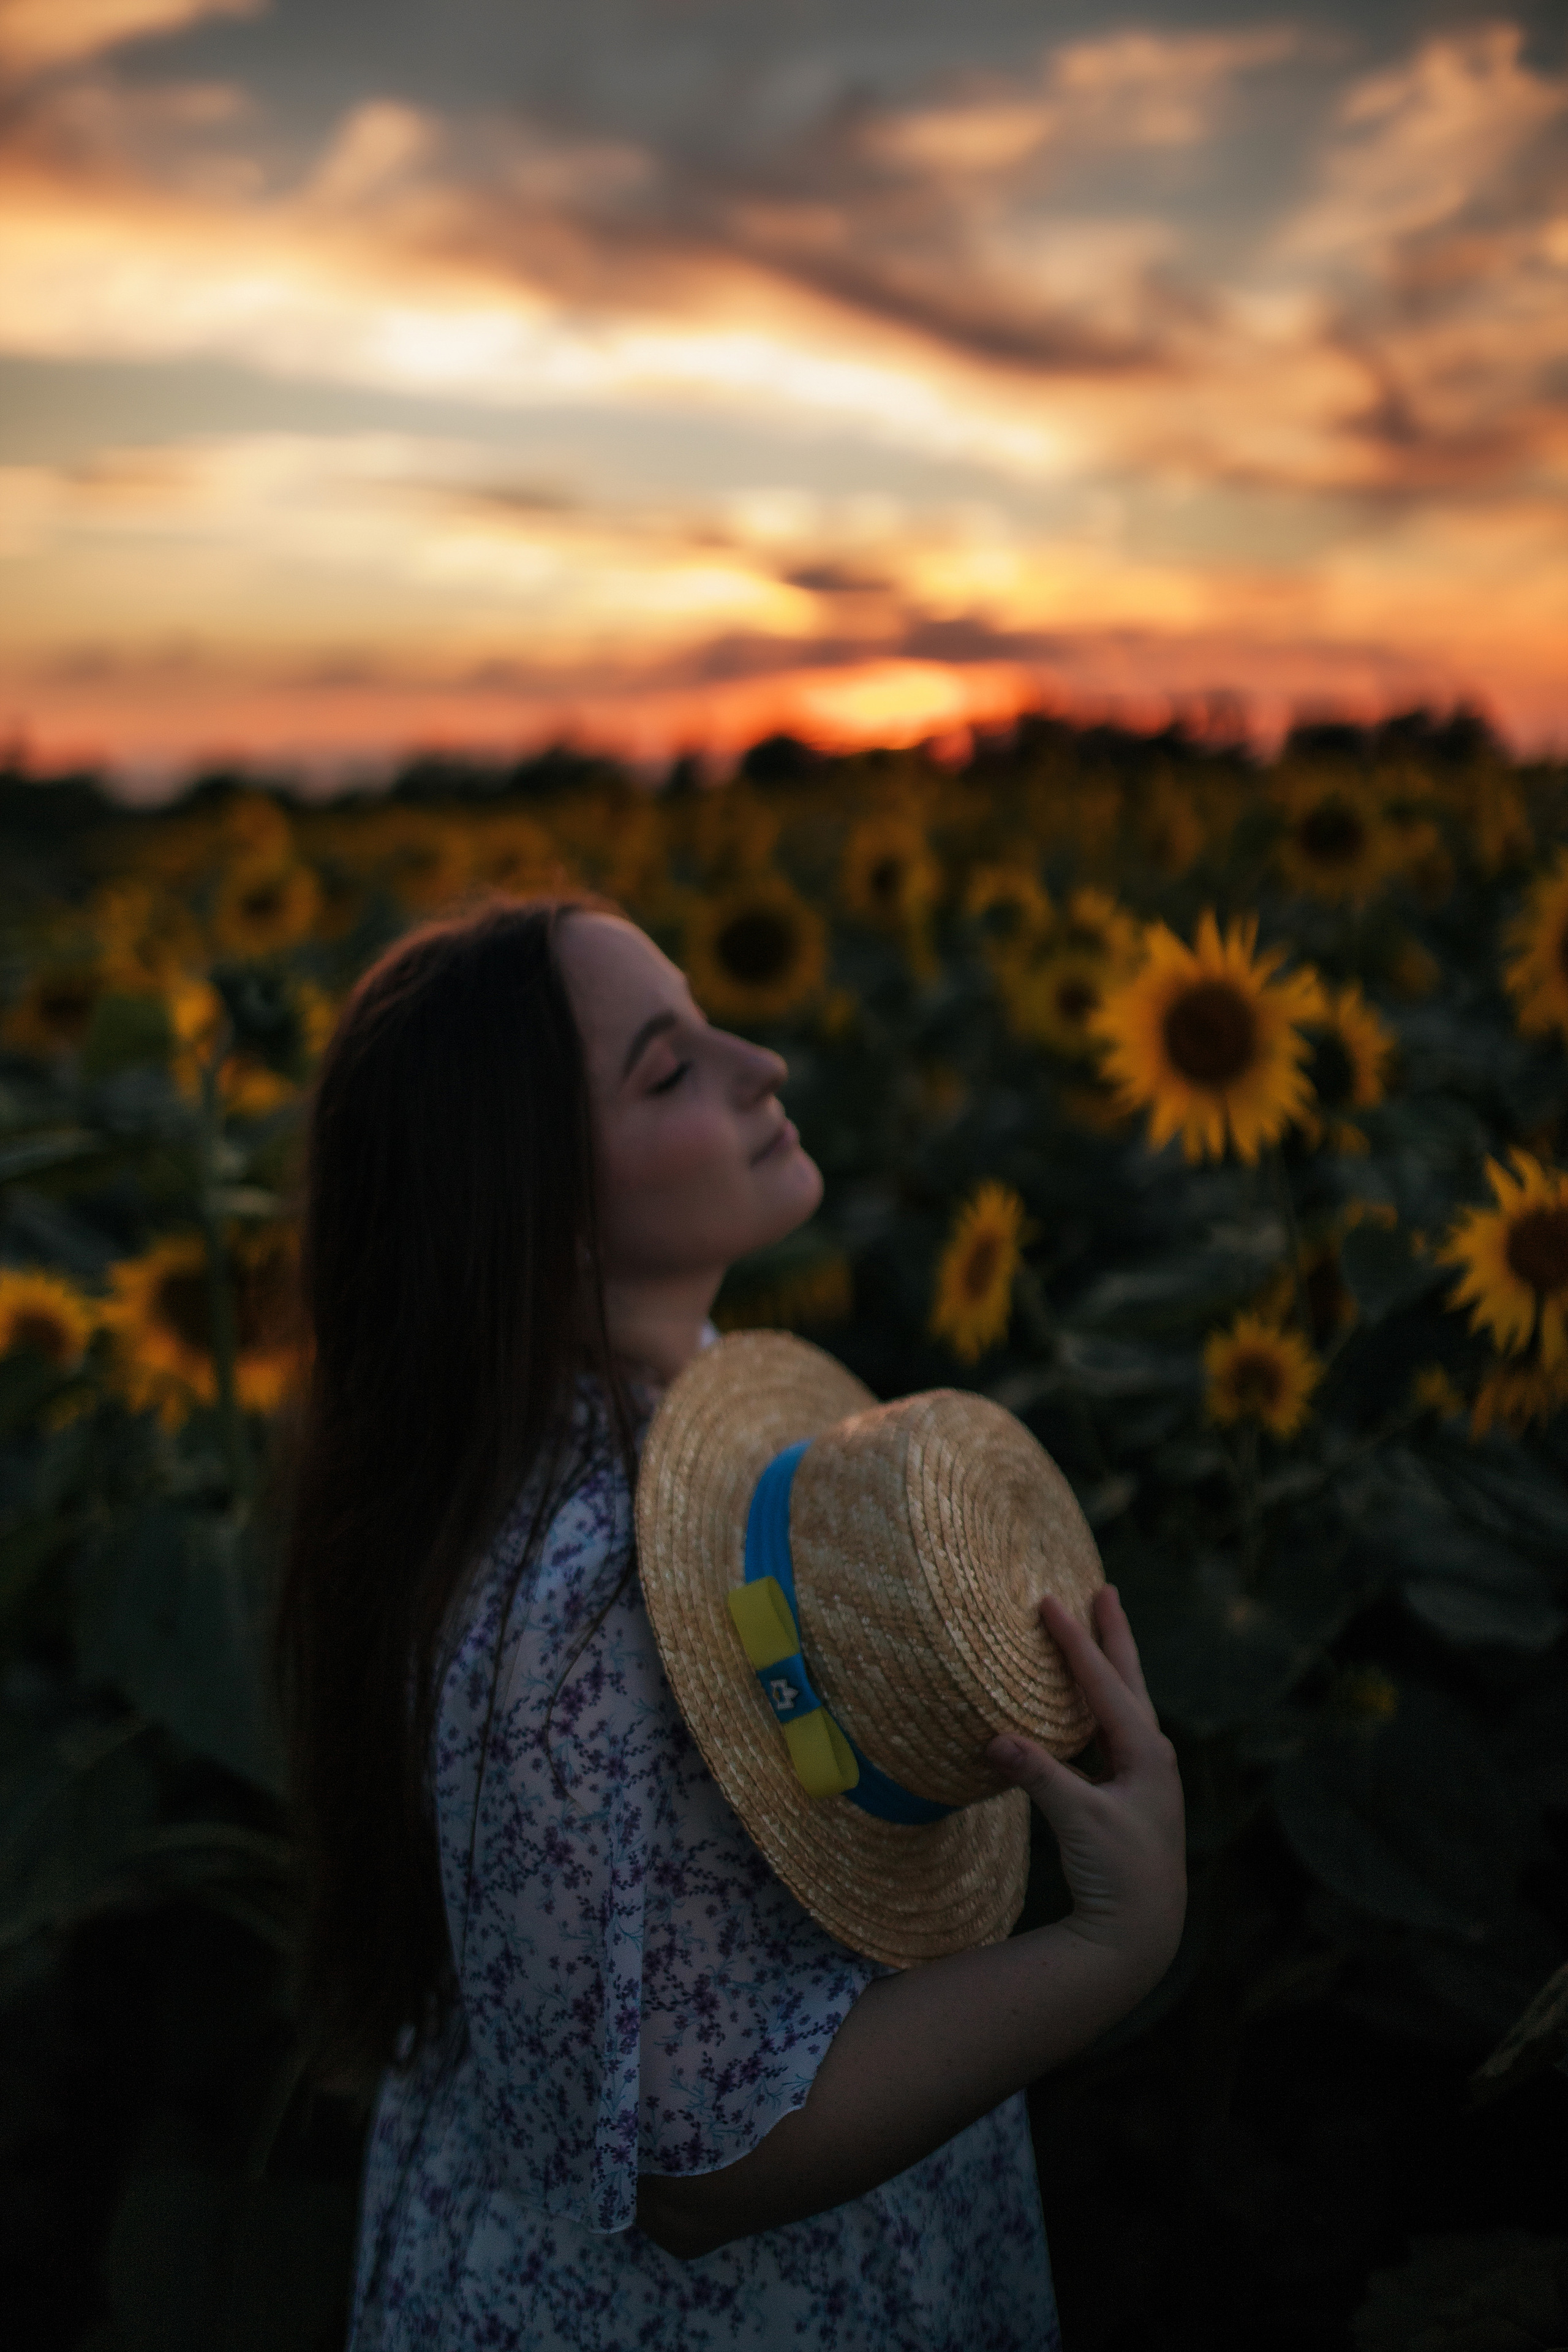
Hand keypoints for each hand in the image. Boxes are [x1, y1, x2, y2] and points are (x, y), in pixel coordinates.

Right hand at [986, 1585, 1185, 1978]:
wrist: (1142, 1933)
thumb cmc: (1118, 1874)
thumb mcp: (1078, 1822)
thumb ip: (1038, 1776)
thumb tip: (994, 1738)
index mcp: (1147, 1753)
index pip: (1105, 1683)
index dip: (1076, 1641)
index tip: (1050, 1602)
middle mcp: (1152, 1757)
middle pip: (1129, 1681)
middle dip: (1114, 1636)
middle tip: (1106, 1591)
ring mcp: (1145, 1777)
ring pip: (1124, 1706)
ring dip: (1110, 1668)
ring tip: (1099, 1634)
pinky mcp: (1131, 1797)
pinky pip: (1112, 1735)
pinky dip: (1097, 1709)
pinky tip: (1086, 1710)